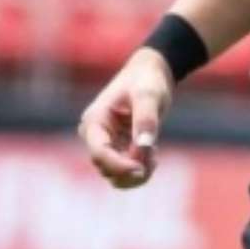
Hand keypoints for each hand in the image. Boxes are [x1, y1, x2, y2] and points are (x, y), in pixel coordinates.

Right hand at [78, 48, 173, 187]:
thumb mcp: (149, 95)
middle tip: (154, 156)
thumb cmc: (146, 80)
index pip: (99, 153)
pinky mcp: (118, 147)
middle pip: (105, 168)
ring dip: (136, 173)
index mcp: (95, 120)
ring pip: (114, 174)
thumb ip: (146, 119)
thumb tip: (144, 146)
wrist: (150, 73)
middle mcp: (95, 134)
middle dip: (131, 170)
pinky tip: (153, 154)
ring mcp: (106, 143)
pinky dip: (140, 169)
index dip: (119, 166)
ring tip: (154, 157)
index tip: (141, 168)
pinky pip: (125, 170)